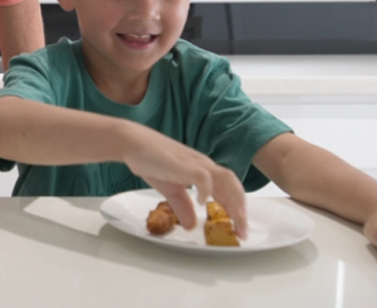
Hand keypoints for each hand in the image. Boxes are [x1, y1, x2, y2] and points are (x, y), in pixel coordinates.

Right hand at [122, 124, 247, 237]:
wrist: (134, 143)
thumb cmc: (152, 161)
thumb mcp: (170, 190)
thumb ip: (183, 206)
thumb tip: (192, 225)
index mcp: (204, 171)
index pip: (229, 190)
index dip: (237, 210)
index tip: (240, 230)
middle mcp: (204, 166)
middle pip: (232, 186)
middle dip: (240, 210)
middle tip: (243, 233)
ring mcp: (195, 163)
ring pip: (225, 179)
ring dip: (233, 201)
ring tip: (235, 220)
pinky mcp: (183, 164)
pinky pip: (202, 176)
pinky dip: (206, 190)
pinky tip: (202, 203)